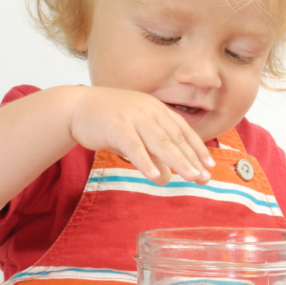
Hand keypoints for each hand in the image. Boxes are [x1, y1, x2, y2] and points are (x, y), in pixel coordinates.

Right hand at [70, 87, 214, 184]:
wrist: (76, 107)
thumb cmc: (108, 122)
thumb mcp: (135, 134)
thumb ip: (151, 153)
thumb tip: (165, 177)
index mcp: (156, 109)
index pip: (182, 130)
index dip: (197, 148)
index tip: (209, 165)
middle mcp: (148, 111)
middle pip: (175, 138)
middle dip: (191, 159)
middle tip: (203, 177)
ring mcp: (133, 117)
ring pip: (160, 142)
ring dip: (177, 161)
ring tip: (190, 177)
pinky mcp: (116, 127)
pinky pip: (134, 147)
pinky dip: (146, 162)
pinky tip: (155, 177)